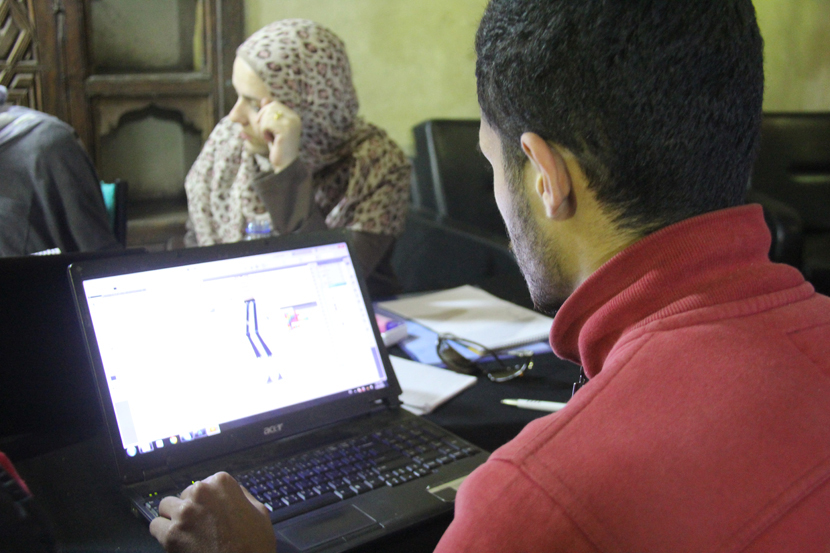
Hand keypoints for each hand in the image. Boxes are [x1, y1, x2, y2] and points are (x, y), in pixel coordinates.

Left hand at [149, 471, 275, 552]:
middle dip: (191, 508)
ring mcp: (184, 513)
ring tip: (185, 530)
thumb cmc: (254, 545)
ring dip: (173, 517)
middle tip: (201, 525)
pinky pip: (155, 526)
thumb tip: (234, 492)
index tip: (211, 512)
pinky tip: (175, 540)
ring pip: (165, 506)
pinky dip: (162, 533)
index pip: (205, 484)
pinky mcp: (171, 535)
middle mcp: (200, 493)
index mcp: (221, 483)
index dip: (208, 500)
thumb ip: (242, 496)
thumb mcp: (259, 512)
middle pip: (184, 495)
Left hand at [256, 99, 301, 171]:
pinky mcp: (285, 130)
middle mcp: (295, 118)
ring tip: (269, 137)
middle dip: (263, 118)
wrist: (285, 165)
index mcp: (294, 116)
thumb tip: (265, 99)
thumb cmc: (278, 147)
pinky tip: (270, 140)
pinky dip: (264, 132)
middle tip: (265, 132)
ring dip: (263, 127)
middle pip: (271, 106)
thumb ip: (270, 114)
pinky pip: (267, 123)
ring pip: (267, 114)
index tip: (265, 127)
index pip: (274, 104)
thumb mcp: (272, 128)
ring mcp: (291, 124)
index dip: (264, 113)